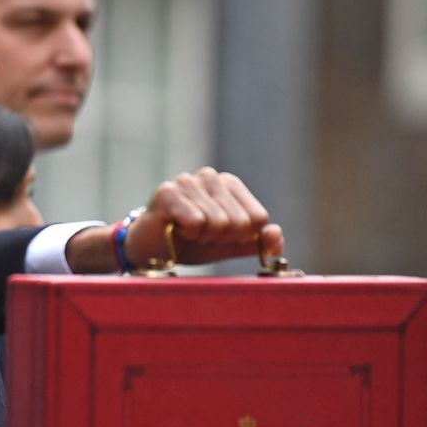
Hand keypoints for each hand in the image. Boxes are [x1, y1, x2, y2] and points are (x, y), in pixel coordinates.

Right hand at [128, 167, 281, 265]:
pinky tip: (174, 228)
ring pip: (219, 223)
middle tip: (199, 235)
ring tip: (185, 232)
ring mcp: (187, 181)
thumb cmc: (190, 243)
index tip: (219, 236)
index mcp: (229, 184)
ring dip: (202, 238)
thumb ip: (257, 242)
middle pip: (240, 222)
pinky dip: (188, 234)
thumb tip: (276, 234)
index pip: (258, 218)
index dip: (240, 237)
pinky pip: (196, 222)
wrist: (150, 250)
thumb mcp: (229, 246)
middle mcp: (209, 176)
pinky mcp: (168, 192)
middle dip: (220, 239)